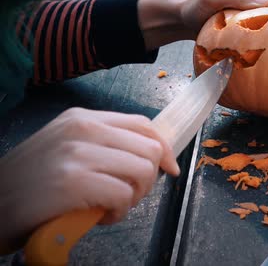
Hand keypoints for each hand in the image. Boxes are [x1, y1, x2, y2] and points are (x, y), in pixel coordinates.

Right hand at [0, 108, 179, 252]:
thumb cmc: (32, 182)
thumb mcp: (66, 148)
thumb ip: (102, 144)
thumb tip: (150, 154)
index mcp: (82, 118)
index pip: (142, 124)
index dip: (163, 149)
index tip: (169, 168)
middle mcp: (82, 129)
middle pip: (149, 148)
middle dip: (148, 178)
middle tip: (128, 195)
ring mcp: (77, 153)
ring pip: (143, 171)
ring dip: (135, 197)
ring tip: (112, 206)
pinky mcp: (73, 181)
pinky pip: (124, 195)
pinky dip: (120, 212)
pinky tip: (101, 217)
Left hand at [138, 0, 267, 50]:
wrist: (183, 19)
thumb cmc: (196, 4)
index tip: (258, 36)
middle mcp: (256, 1)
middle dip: (267, 34)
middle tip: (252, 46)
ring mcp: (251, 16)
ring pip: (266, 31)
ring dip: (259, 42)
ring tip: (248, 51)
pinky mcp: (246, 29)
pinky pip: (256, 39)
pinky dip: (252, 46)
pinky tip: (245, 53)